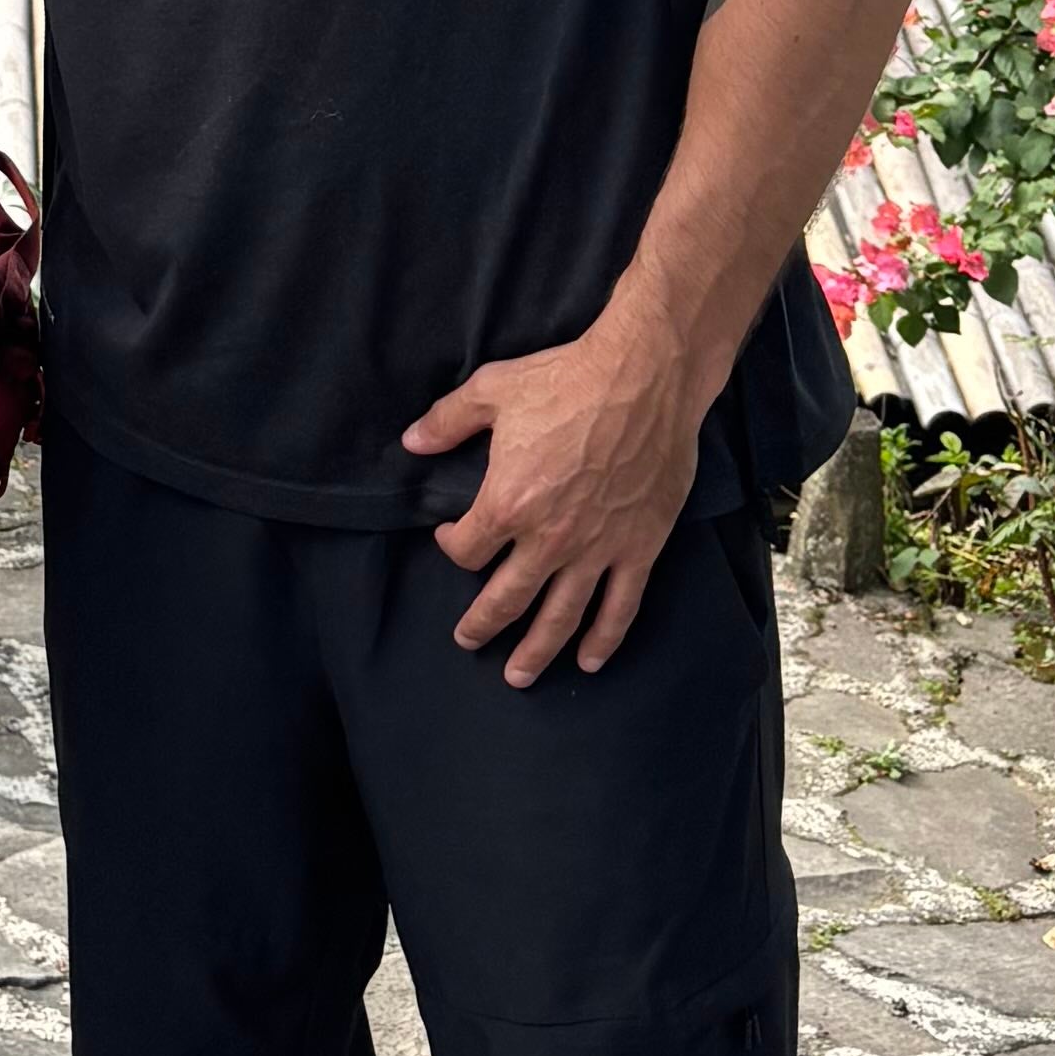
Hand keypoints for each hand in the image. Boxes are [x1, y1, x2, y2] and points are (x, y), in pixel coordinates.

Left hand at [403, 323, 700, 682]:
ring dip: (537, 652)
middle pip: (507, 598)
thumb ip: (447, 421)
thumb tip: (411, 443)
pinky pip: (620, 607)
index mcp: (508, 503)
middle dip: (483, 625)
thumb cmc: (565, 381)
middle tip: (469, 642)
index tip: (450, 539)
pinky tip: (591, 661)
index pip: (466, 550)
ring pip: (560, 617)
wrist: (643, 379)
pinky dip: (604, 639)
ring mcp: (596, 550)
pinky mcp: (639, 549)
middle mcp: (549, 538)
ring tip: (519, 676)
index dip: (451, 547)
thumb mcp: (492, 390)